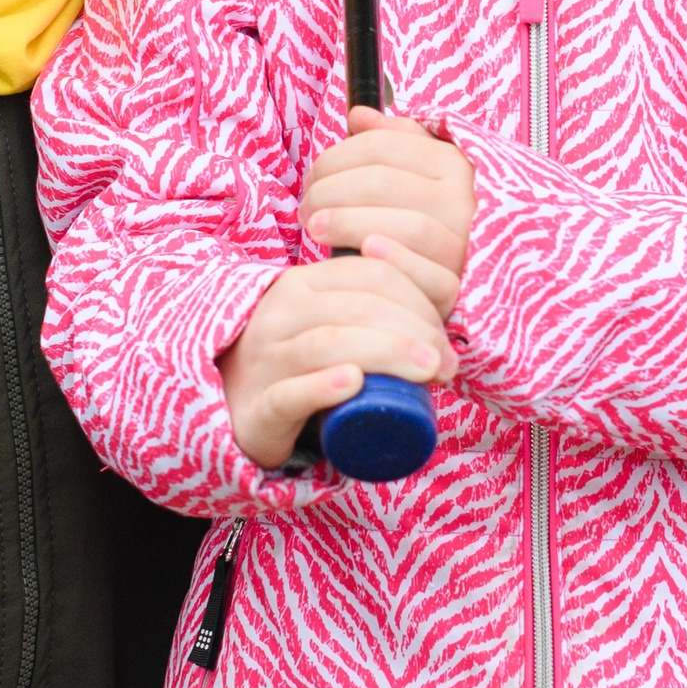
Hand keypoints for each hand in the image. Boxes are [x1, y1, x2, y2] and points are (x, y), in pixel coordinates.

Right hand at [220, 251, 455, 471]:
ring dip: (386, 353)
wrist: (239, 412)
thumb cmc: (304, 368)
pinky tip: (353, 384)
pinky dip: (323, 387)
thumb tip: (447, 340)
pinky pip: (288, 394)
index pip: (371, 275)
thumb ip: (375, 314)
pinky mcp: (256, 408)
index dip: (419, 301)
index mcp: (302, 284)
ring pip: (328, 344)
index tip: (445, 340)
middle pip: (357, 308)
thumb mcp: (333, 327)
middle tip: (444, 364)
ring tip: (426, 371)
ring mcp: (263, 359)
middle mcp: (278, 312)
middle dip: (412, 331)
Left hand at [300, 108, 474, 316]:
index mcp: (453, 163)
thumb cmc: (430, 223)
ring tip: (315, 228)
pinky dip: (388, 256)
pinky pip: (422, 269)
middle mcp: (462, 199)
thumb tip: (358, 116)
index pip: (380, 145)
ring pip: (400, 222)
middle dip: (329, 191)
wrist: (471, 276)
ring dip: (346, 222)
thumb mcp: (423, 175)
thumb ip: (395, 142)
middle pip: (380, 182)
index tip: (312, 178)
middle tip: (306, 209)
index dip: (334, 158)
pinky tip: (358, 252)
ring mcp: (463, 243)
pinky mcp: (458, 283)